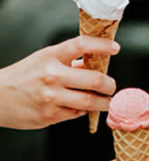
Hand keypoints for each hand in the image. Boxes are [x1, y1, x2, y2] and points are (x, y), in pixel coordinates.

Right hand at [0, 36, 118, 128]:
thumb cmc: (22, 76)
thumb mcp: (42, 60)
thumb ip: (67, 61)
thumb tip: (92, 63)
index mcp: (50, 56)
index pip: (82, 45)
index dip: (102, 45)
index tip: (115, 48)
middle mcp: (52, 75)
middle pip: (95, 79)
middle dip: (110, 85)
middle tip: (112, 86)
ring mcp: (52, 97)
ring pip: (90, 101)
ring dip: (104, 102)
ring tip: (106, 101)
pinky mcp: (50, 116)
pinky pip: (77, 113)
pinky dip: (84, 110)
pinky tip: (83, 107)